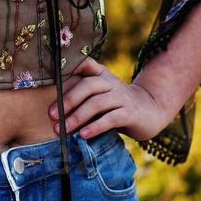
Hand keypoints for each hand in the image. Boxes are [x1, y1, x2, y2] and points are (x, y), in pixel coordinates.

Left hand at [49, 56, 174, 144]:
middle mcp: (111, 83)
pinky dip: (95, 126)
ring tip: (63, 130)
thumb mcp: (100, 94)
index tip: (50, 77)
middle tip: (52, 115)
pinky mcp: (130, 113)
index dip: (69, 67)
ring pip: (97, 103)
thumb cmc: (116, 105)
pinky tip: (83, 135)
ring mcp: (122, 97)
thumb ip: (82, 95)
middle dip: (68, 100)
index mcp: (101, 75)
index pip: (85, 65)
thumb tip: (52, 108)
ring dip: (77, 117)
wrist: (150, 110)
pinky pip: (110, 119)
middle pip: (88, 85)